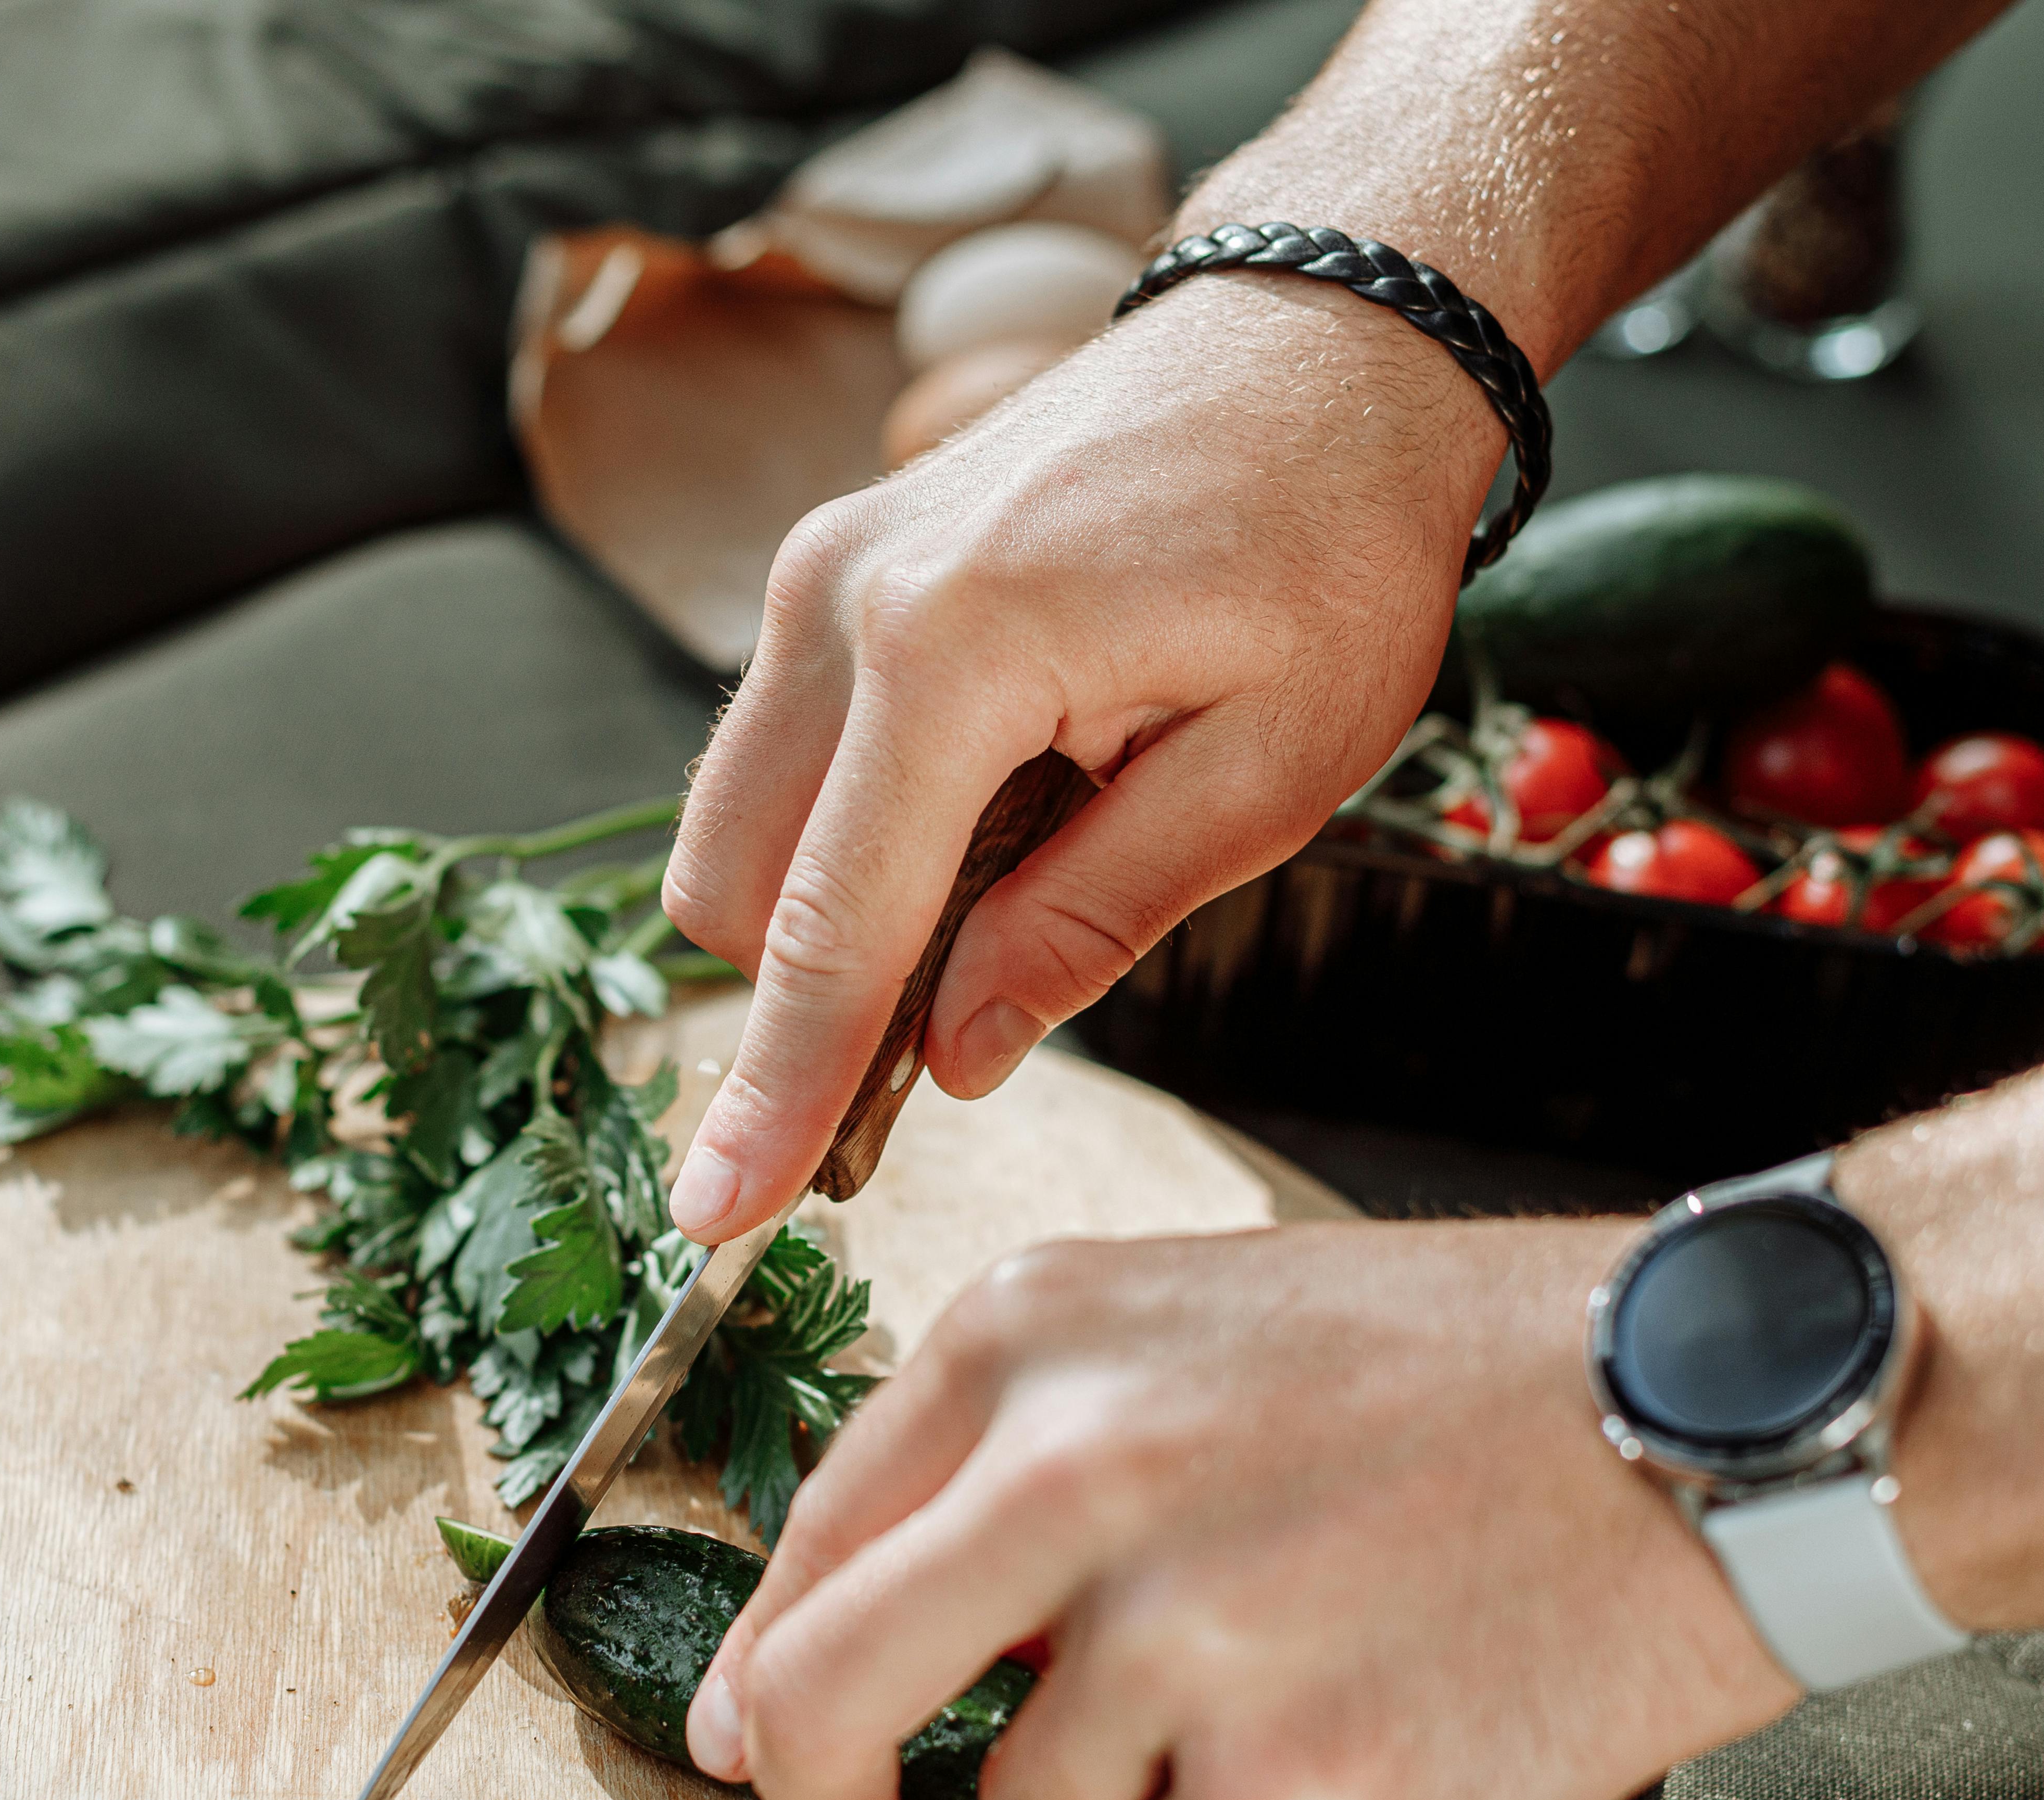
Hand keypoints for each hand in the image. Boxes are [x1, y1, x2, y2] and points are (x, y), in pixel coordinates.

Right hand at [658, 280, 1507, 1238]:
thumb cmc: (1327, 540)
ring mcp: (821, 569)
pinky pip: (782, 748)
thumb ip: (1089, 919)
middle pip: (737, 889)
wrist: (1322, 341)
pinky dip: (846, 830)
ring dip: (827, 911)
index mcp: (952, 652)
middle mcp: (842, 600)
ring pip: (740, 823)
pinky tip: (980, 823)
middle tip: (933, 1062)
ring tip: (995, 910)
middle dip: (804, 1003)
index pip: (832, 932)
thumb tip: (956, 1055)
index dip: (777, 1094)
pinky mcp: (833, 563)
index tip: (716, 1214)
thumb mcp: (1266, 772)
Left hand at [681, 1218, 1799, 1799]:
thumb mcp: (1192, 1323)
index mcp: (1034, 1332)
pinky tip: (1342, 1749)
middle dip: (813, 1792)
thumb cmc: (1459, 1370)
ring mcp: (1177, 1638)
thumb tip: (857, 1624)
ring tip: (1273, 1691)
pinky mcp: (1286, 1788)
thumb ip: (1010, 1457)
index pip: (809, 1540)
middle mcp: (1072, 1471)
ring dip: (1115, 1797)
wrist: (1707, 1412)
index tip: (763, 1729)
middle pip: (816, 1698)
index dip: (768, 1665)